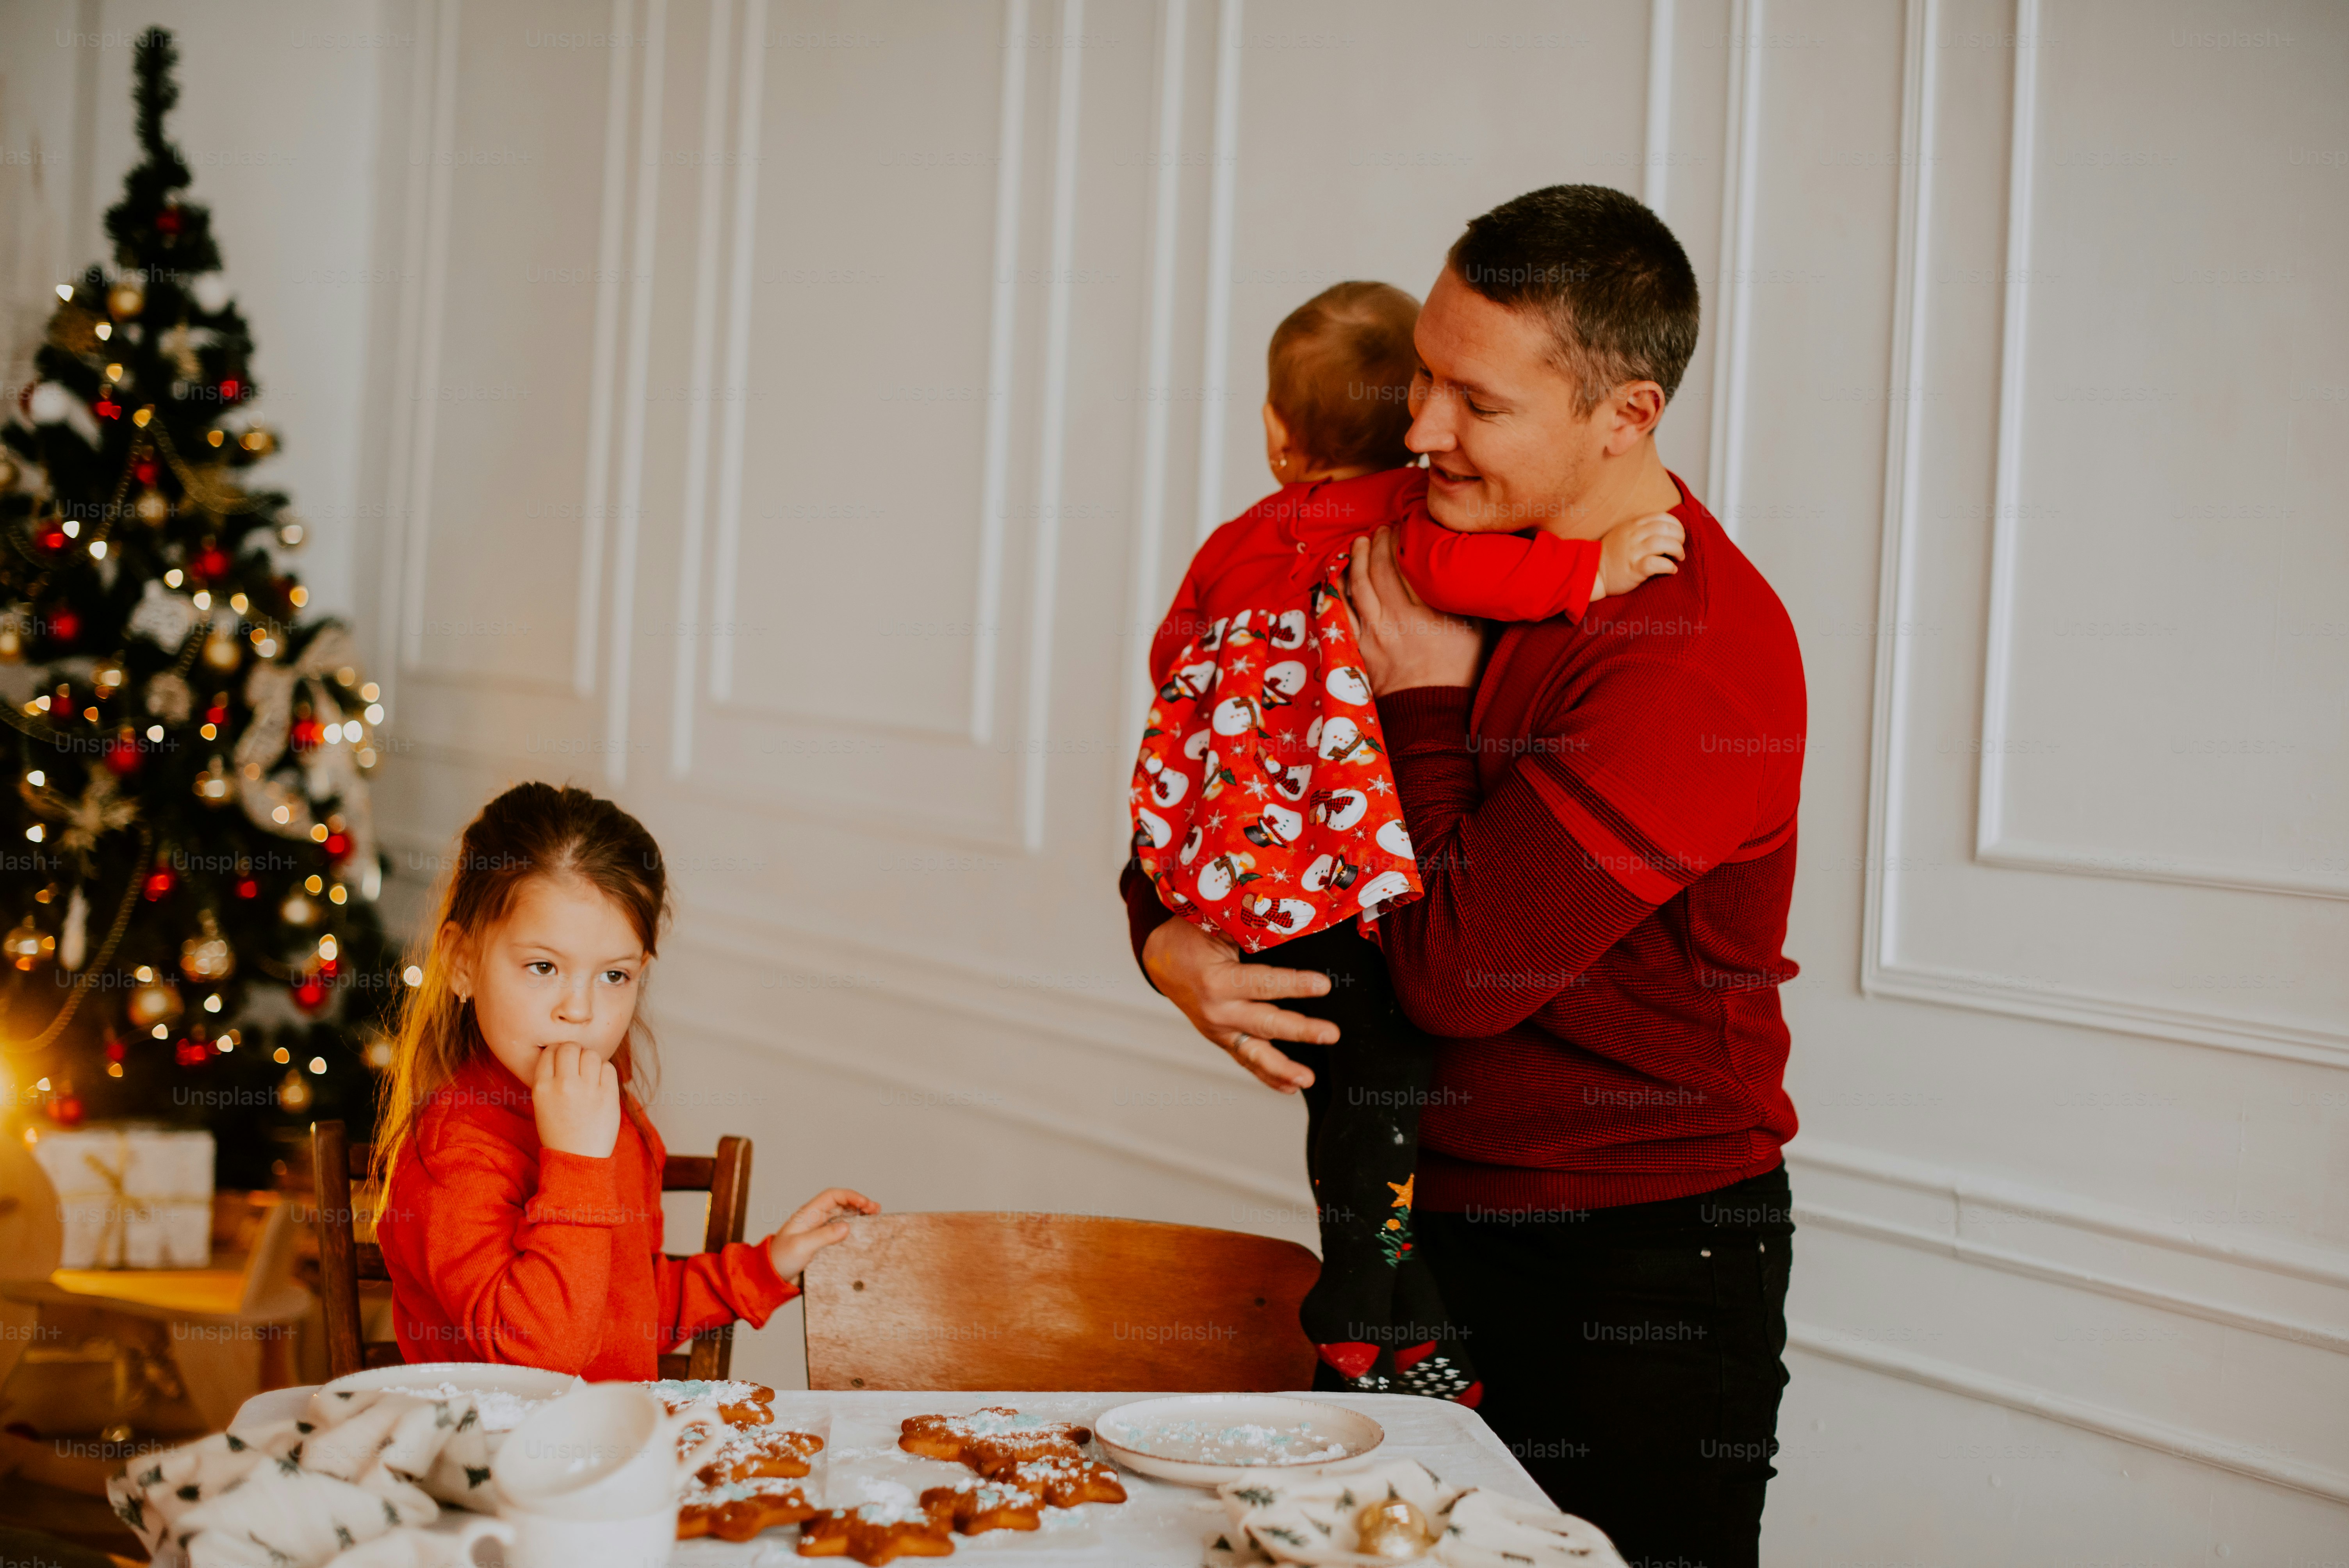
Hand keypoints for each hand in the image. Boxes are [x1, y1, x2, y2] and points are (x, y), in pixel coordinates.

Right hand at [532, 1043, 622, 1158]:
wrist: (577, 1158)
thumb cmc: (559, 1131)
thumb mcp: (542, 1104)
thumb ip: (549, 1078)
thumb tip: (561, 1053)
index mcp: (542, 1088)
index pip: (549, 1052)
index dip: (557, 1052)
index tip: (562, 1061)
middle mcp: (563, 1085)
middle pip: (570, 1047)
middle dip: (574, 1051)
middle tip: (577, 1064)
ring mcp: (587, 1090)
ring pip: (590, 1053)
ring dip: (590, 1060)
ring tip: (589, 1074)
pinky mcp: (608, 1095)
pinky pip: (608, 1067)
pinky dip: (604, 1071)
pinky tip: (600, 1083)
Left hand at [766, 1187, 881, 1278]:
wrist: (768, 1278)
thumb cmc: (779, 1259)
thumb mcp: (801, 1246)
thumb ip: (823, 1236)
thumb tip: (847, 1227)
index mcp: (808, 1215)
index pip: (833, 1196)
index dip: (851, 1196)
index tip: (867, 1204)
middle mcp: (815, 1221)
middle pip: (841, 1206)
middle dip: (859, 1205)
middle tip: (877, 1210)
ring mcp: (819, 1234)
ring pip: (843, 1220)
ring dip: (858, 1218)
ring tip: (874, 1221)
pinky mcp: (822, 1248)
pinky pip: (840, 1236)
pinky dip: (853, 1234)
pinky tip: (862, 1239)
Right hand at [1141, 917, 1334, 1092]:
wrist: (1162, 961)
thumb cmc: (1191, 936)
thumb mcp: (1215, 925)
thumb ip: (1248, 929)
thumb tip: (1287, 920)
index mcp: (1216, 980)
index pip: (1261, 983)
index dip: (1293, 984)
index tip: (1323, 986)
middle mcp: (1217, 1011)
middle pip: (1265, 1023)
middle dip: (1300, 1030)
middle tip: (1330, 1034)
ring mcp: (1219, 1030)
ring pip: (1255, 1053)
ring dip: (1283, 1068)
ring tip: (1307, 1079)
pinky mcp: (1222, 1040)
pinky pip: (1246, 1061)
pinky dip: (1268, 1076)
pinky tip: (1291, 1087)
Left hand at [1346, 527, 1483, 693]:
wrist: (1429, 715)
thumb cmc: (1458, 674)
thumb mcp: (1476, 634)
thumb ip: (1466, 601)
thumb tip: (1467, 570)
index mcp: (1428, 614)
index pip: (1408, 566)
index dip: (1402, 541)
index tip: (1404, 527)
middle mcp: (1397, 620)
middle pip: (1379, 570)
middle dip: (1378, 543)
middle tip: (1382, 529)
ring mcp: (1373, 634)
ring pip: (1358, 586)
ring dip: (1357, 559)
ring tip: (1360, 542)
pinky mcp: (1358, 648)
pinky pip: (1342, 613)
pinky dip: (1338, 591)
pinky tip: (1339, 575)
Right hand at [1592, 511, 1683, 600]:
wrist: (1593, 572)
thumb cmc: (1612, 554)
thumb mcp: (1624, 532)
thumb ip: (1642, 528)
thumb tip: (1666, 529)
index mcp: (1633, 525)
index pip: (1662, 517)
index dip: (1676, 525)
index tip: (1678, 534)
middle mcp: (1633, 536)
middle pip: (1666, 529)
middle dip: (1680, 537)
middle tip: (1680, 546)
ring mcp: (1633, 552)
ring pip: (1663, 543)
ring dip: (1677, 550)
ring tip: (1679, 557)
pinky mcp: (1634, 569)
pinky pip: (1656, 563)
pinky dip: (1668, 566)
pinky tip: (1672, 570)